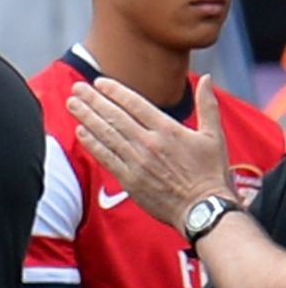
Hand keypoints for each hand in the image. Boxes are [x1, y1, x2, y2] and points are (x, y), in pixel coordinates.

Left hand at [68, 76, 233, 229]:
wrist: (203, 209)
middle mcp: (149, 143)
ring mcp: (136, 161)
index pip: (135, 104)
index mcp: (168, 130)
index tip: (99, 82)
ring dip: (87, 118)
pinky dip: (91, 143)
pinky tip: (80, 132)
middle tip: (77, 89)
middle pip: (115, 116)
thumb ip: (207, 105)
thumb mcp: (214, 135)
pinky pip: (105, 157)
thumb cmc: (211, 173)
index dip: (115, 91)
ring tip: (72, 104)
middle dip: (93, 100)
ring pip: (106, 134)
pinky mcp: (129, 179)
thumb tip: (205, 77)